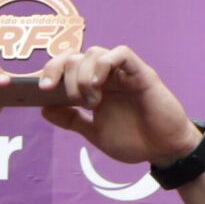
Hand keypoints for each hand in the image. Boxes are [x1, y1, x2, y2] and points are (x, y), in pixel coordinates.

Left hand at [35, 46, 199, 164]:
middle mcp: (107, 76)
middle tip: (67, 98)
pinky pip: (122, 53)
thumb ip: (71, 120)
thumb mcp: (93, 132)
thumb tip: (43, 108)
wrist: (164, 150)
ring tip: (89, 100)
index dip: (50, 71)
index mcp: (93, 87)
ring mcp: (124, 73)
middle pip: (75, 55)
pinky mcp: (142, 74)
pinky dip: (104, 64)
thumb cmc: (134, 140)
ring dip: (82, 74)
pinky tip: (97, 84)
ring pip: (94, 52)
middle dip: (62, 74)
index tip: (40, 90)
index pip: (66, 65)